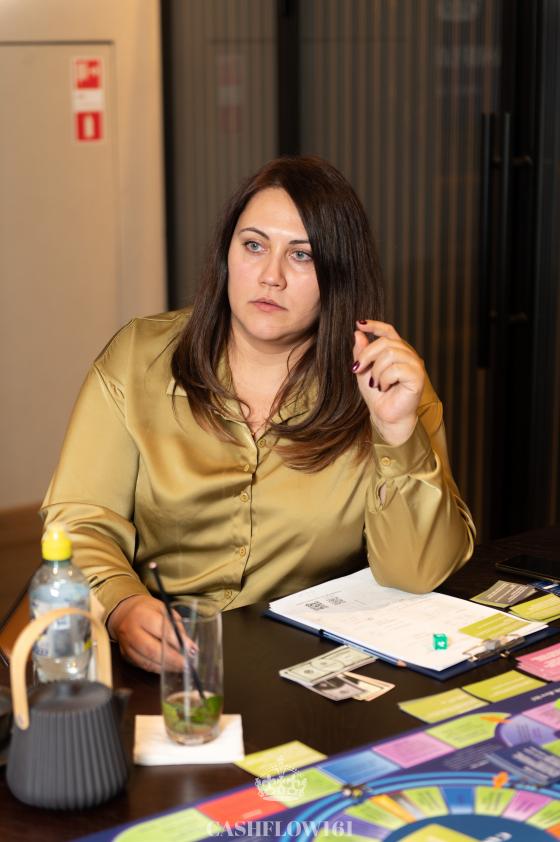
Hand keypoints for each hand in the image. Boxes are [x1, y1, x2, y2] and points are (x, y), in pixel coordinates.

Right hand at [107, 594, 185, 673]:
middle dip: (172, 659)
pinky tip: (169, 667)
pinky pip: (143, 666)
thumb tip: (189, 645)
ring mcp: (126, 646)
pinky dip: (158, 669)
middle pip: (152, 650)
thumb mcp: (164, 609)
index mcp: (141, 615)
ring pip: (147, 662)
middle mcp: (131, 631)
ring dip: (167, 667)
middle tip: (187, 663)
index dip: (177, 641)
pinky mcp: (126, 656)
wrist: (125, 613)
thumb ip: (175, 625)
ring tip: (181, 667)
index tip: (191, 648)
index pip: (161, 629)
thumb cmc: (148, 610)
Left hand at [352, 320, 424, 445]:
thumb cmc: (377, 396)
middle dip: (367, 355)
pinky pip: (396, 368)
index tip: (359, 323)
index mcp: (397, 352)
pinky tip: (384, 387)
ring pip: (390, 353)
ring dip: (376, 370)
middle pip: (385, 342)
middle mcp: (408, 355)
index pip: (389, 331)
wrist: (385, 416)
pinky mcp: (417, 377)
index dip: (375, 325)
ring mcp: (415, 365)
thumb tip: (358, 333)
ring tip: (376, 384)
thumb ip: (361, 353)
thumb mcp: (364, 372)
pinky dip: (385, 378)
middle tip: (358, 369)